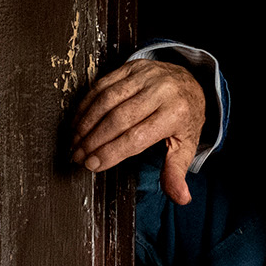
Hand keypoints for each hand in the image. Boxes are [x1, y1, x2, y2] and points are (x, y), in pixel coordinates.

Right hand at [71, 58, 206, 205]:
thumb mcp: (186, 145)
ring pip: (107, 100)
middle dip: (94, 141)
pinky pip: (103, 84)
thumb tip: (181, 198)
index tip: (92, 165)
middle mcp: (161, 90)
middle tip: (78, 157)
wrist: (190, 80)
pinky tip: (78, 121)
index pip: (136, 138)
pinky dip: (87, 104)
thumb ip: (177, 171)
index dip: (111, 153)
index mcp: (176, 113)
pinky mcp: (132, 66)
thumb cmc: (184, 117)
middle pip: (118, 119)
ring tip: (75, 141)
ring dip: (86, 123)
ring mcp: (146, 75)